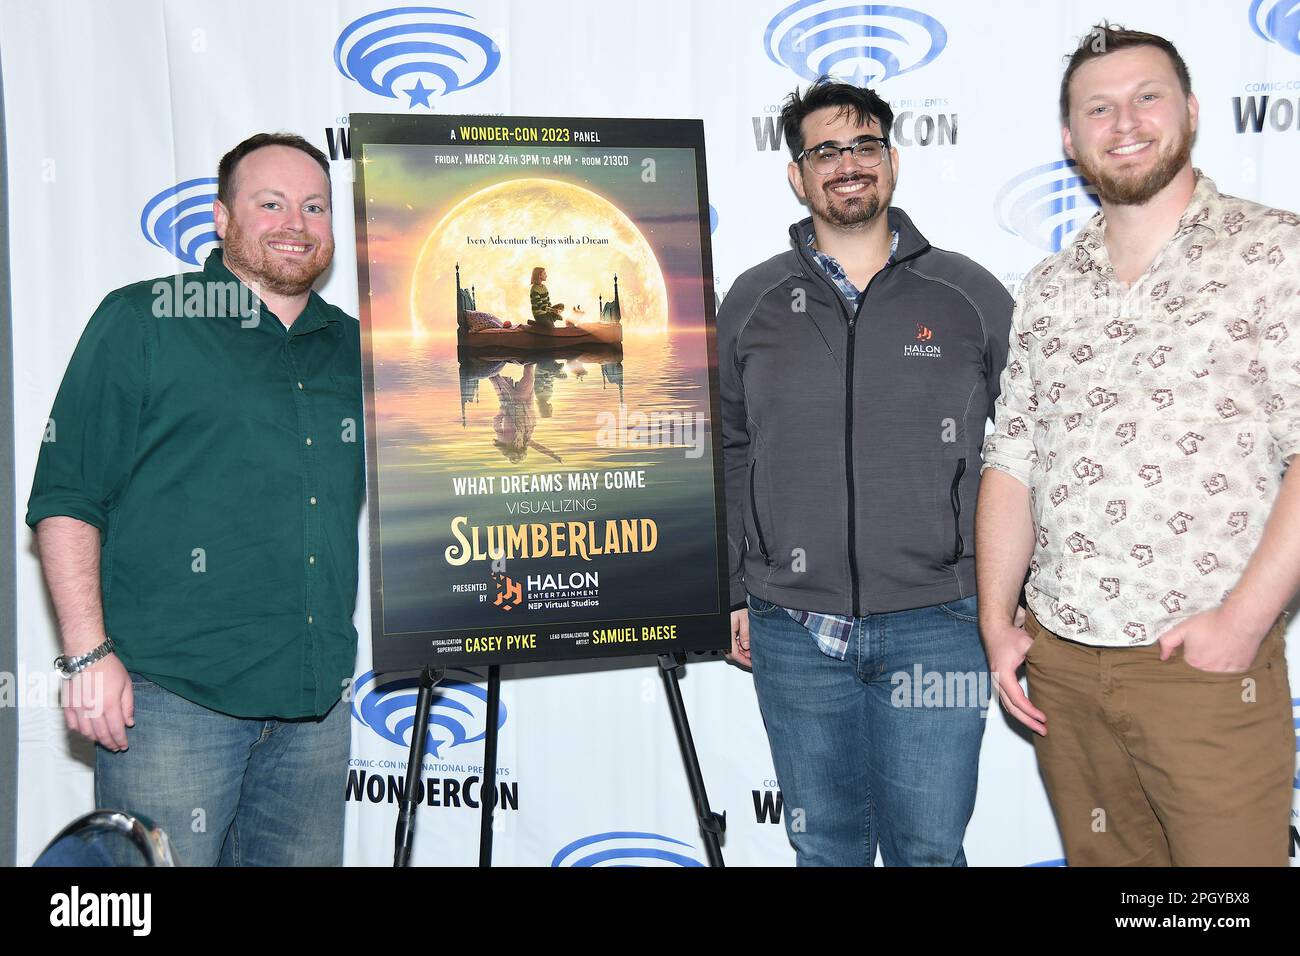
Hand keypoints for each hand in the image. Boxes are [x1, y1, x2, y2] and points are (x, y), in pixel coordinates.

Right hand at [61, 654, 133, 750]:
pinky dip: (80, 731)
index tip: (124, 746)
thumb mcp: (126, 684)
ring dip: (95, 739)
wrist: (87, 656)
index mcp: (110, 704)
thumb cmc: (109, 667)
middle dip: (109, 743)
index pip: (116, 730)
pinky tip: (87, 732)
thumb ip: (128, 706)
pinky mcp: (67, 705)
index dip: (120, 741)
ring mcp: (78, 708)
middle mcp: (92, 709)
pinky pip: (72, 725)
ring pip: (86, 732)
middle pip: (101, 734)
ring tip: (103, 740)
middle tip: (115, 748)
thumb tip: (129, 723)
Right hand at [725, 608, 750, 668]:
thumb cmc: (738, 610)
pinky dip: (740, 649)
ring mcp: (725, 637)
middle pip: (732, 654)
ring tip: (751, 651)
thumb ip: (745, 632)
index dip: (743, 660)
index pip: (734, 653)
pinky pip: (732, 647)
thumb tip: (746, 646)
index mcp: (727, 633)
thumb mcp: (744, 618)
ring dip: (742, 653)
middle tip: (753, 658)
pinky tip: (747, 647)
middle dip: (743, 658)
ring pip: (732, 652)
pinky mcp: (727, 637)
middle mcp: (725, 637)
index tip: (751, 663)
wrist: (735, 606)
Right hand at [982, 618, 1045, 734]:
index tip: (1043, 718)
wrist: (995, 629)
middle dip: (1027, 721)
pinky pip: (1008, 701)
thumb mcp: (1026, 643)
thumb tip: (1057, 663)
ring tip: (1038, 727)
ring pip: (1008, 707)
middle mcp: (997, 682)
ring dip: (1023, 718)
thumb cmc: (1009, 636)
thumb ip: (1039, 653)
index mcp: (1003, 675)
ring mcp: (997, 682)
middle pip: (1011, 708)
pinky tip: (1029, 715)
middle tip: (1043, 730)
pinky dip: (1018, 711)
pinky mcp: (1000, 681)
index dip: (1030, 711)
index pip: (1017, 699)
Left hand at [1158, 607, 1265, 673]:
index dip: (1190, 654)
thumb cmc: (1211, 622)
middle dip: (1203, 659)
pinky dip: (1230, 665)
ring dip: (1216, 664)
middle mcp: (1210, 671)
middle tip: (1209, 645)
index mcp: (1194, 663)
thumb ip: (1168, 641)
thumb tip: (1163, 657)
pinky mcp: (1241, 669)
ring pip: (1217, 672)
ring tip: (1219, 648)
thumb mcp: (1183, 627)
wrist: (1241, 619)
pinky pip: (1232, 672)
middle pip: (1202, 669)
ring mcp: (1227, 672)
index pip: (1187, 664)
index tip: (1196, 646)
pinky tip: (1230, 653)